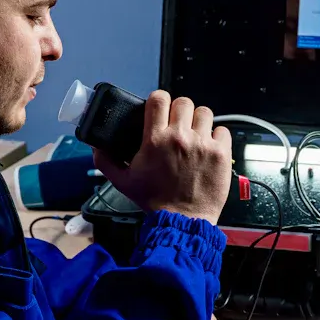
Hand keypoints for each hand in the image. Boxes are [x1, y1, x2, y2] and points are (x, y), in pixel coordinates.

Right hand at [93, 90, 232, 225]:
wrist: (182, 221)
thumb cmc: (154, 201)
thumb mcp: (122, 182)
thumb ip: (105, 161)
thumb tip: (97, 146)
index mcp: (155, 140)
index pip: (159, 98)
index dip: (159, 100)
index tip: (160, 108)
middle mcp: (180, 138)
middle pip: (183, 102)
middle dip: (179, 111)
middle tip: (178, 125)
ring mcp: (203, 144)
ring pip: (204, 113)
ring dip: (198, 121)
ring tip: (195, 135)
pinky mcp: (221, 154)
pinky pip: (223, 130)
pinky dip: (217, 136)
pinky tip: (209, 147)